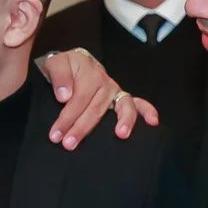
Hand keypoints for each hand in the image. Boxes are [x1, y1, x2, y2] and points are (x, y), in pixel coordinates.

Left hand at [36, 48, 160, 148]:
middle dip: (82, 128)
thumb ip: (58, 76)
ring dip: (123, 121)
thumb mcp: (54, 63)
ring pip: (121, 106)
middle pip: (96, 107)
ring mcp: (115, 90)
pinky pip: (138, 103)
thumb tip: (64, 96)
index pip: (78, 99)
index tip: (55, 135)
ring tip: (121, 135)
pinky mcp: (121, 97)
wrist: (72, 64)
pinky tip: (152, 122)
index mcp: (89, 73)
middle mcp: (105, 82)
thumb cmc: (63, 67)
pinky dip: (147, 111)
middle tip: (69, 144)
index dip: (66, 118)